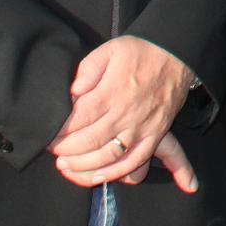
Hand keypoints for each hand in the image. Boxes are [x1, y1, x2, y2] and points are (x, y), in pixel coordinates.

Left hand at [49, 37, 195, 189]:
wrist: (176, 56)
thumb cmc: (140, 52)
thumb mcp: (110, 49)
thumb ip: (88, 68)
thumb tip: (74, 90)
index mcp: (112, 92)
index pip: (79, 119)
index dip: (60, 132)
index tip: (49, 136)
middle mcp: (126, 113)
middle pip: (90, 141)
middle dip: (67, 151)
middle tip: (54, 152)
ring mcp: (142, 127)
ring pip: (109, 156)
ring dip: (84, 166)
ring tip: (67, 165)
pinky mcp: (154, 135)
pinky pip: (134, 161)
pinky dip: (115, 173)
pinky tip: (97, 176)